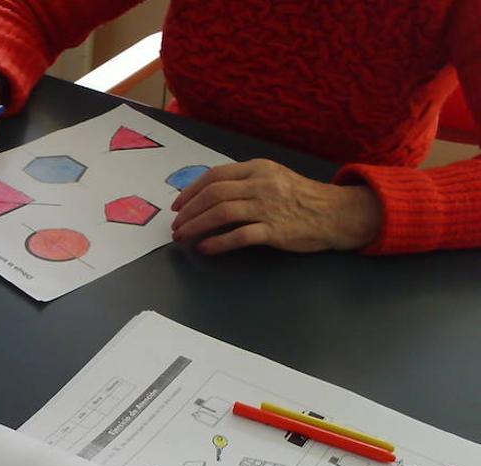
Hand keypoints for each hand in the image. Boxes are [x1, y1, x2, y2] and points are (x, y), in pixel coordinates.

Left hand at [170, 159, 381, 253]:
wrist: (336, 213)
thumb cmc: (300, 197)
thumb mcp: (272, 178)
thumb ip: (244, 181)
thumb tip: (208, 194)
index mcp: (258, 169)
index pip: (215, 176)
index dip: (191, 191)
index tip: (178, 206)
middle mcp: (261, 185)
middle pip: (213, 195)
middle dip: (189, 211)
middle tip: (176, 225)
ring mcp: (268, 207)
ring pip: (221, 214)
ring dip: (196, 226)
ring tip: (183, 237)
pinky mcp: (275, 230)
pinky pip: (238, 236)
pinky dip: (217, 243)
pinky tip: (204, 248)